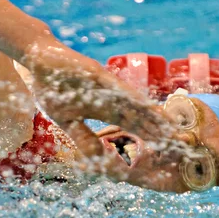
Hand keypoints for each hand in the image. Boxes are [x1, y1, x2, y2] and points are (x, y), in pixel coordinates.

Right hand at [23, 36, 171, 175]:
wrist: (39, 59)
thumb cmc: (51, 87)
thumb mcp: (66, 119)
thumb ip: (82, 137)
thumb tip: (94, 158)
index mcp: (102, 109)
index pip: (128, 127)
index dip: (146, 138)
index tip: (164, 152)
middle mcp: (109, 97)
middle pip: (137, 117)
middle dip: (157, 130)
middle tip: (180, 143)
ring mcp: (104, 85)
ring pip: (132, 103)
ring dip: (152, 116)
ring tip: (173, 128)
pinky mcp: (96, 73)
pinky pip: (115, 88)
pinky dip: (130, 98)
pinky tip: (148, 107)